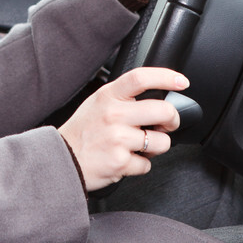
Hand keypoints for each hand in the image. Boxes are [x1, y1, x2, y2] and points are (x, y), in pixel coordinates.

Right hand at [58, 67, 188, 191]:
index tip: (182, 81)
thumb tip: (155, 96)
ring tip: (139, 146)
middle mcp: (114, 114)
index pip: (141, 78)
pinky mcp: (120, 162)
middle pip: (163, 110)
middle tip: (166, 125)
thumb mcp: (97, 103)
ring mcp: (118, 139)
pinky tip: (126, 160)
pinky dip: (140, 165)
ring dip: (156, 147)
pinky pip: (147, 164)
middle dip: (172, 120)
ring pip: (161, 142)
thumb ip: (122, 97)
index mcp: (109, 96)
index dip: (166, 77)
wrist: (60, 159)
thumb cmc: (82, 132)